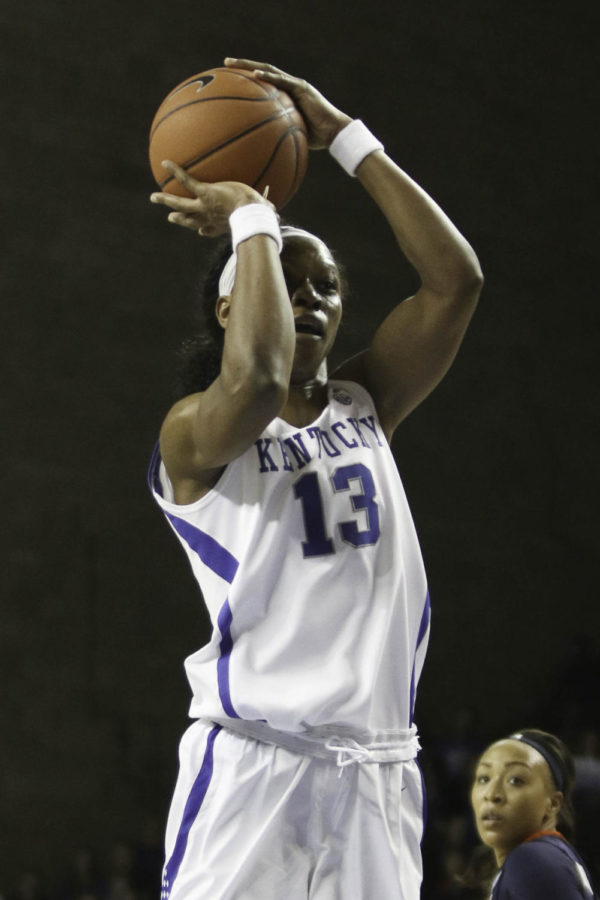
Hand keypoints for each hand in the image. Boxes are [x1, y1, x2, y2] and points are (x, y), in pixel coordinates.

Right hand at [150, 160, 272, 235]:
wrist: (250, 213)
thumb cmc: (257, 216)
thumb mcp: (260, 213)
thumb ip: (265, 211)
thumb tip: (276, 213)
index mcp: (220, 225)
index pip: (208, 230)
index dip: (203, 231)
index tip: (199, 231)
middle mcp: (208, 218)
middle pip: (189, 220)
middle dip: (178, 219)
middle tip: (170, 217)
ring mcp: (203, 206)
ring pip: (180, 205)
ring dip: (166, 201)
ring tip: (154, 197)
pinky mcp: (203, 193)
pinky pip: (186, 181)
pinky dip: (176, 171)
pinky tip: (165, 162)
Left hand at [224, 58, 351, 149]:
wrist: (334, 133)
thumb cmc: (314, 138)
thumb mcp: (290, 135)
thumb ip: (276, 134)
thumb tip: (260, 148)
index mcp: (285, 95)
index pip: (264, 82)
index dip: (247, 78)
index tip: (229, 77)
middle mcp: (289, 86)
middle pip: (262, 71)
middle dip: (243, 66)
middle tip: (225, 62)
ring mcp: (295, 85)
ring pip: (268, 71)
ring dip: (249, 66)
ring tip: (232, 63)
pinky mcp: (302, 88)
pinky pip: (282, 81)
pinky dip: (268, 78)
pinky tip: (255, 75)